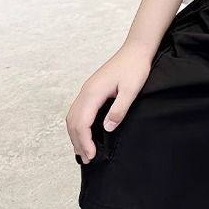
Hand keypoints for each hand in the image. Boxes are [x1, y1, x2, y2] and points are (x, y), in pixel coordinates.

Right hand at [66, 41, 154, 164]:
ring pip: (72, 116)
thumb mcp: (131, 89)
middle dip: (78, 142)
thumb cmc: (135, 67)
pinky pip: (78, 110)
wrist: (136, 49)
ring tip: (83, 150)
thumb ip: (119, 109)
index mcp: (93, 92)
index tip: (92, 155)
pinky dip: (78, 124)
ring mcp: (87, 89)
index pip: (82, 123)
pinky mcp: (91, 88)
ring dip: (76, 134)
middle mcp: (85, 91)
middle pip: (73, 122)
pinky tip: (85, 132)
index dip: (85, 142)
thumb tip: (107, 129)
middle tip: (87, 159)